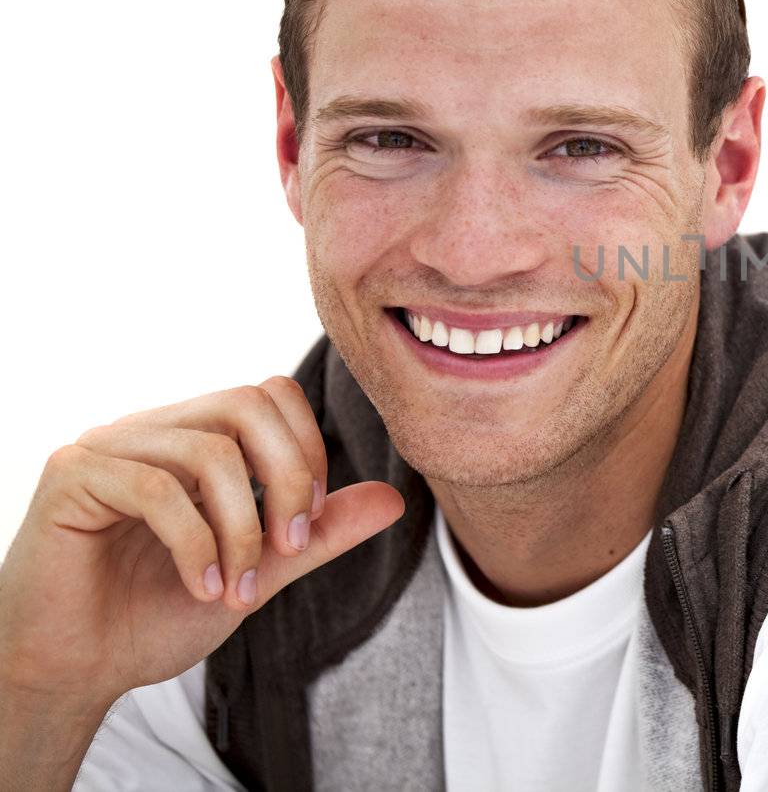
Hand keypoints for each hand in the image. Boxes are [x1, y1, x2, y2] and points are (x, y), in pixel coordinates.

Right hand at [0, 376, 403, 714]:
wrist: (75, 672)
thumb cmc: (154, 617)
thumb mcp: (257, 572)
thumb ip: (319, 533)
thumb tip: (394, 497)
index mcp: (193, 438)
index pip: (272, 396)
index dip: (307, 452)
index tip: (304, 529)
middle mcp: (152, 428)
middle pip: (249, 403)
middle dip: (289, 478)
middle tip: (288, 548)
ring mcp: (108, 445)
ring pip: (209, 450)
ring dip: (241, 529)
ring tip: (236, 588)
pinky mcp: (72, 476)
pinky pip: (155, 487)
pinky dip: (195, 543)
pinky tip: (201, 588)